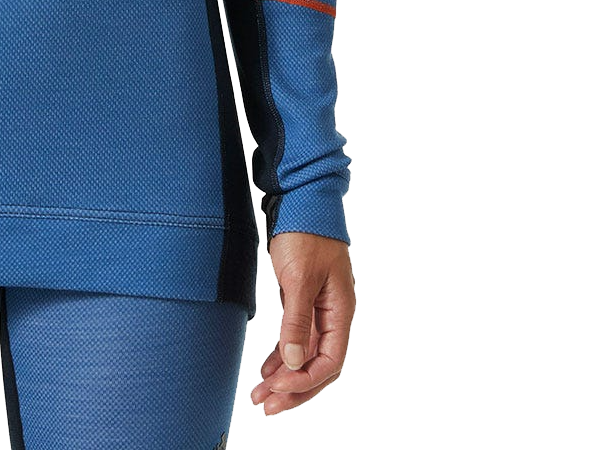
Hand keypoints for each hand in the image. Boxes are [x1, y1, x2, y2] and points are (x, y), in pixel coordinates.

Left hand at [249, 231, 354, 414]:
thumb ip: (297, 320)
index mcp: (341, 309)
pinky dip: (282, 354)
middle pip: (319, 363)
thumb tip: (294, 362)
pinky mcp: (302, 297)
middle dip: (295, 388)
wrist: (300, 197)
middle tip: (267, 406)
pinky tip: (268, 369)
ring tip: (261, 394)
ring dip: (285, 375)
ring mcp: (319, 306)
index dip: (307, 380)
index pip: (331, 360)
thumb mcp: (299, 277)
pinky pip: (296, 336)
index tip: (280, 389)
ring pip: (306, 352)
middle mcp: (334, 313)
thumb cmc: (305, 231)